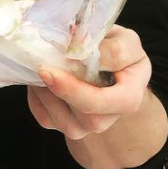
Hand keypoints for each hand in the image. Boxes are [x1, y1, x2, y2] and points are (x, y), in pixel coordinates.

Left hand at [27, 26, 151, 139]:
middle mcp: (110, 118)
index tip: (49, 71)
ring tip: (40, 69)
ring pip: (63, 122)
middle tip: (40, 68)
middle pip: (86, 119)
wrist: (109, 66)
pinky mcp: (66, 124)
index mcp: (130, 97)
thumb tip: (79, 47)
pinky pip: (47, 119)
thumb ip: (111, 48)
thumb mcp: (125, 42)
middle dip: (59, 93)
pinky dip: (37, 100)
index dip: (75, 91)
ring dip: (45, 95)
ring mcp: (87, 126)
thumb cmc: (118, 51)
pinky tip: (38, 80)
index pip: (104, 102)